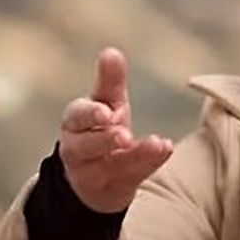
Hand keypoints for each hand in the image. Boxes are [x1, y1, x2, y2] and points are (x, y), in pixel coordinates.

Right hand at [58, 48, 173, 212]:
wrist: (94, 179)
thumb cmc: (100, 129)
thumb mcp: (106, 103)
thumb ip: (108, 81)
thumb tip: (111, 51)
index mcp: (74, 123)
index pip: (77, 116)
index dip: (90, 114)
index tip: (106, 111)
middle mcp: (78, 150)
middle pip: (86, 145)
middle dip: (103, 139)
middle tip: (122, 133)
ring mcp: (93, 173)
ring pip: (111, 165)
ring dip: (134, 155)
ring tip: (156, 143)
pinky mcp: (112, 188)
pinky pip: (131, 177)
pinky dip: (149, 163)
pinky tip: (165, 148)